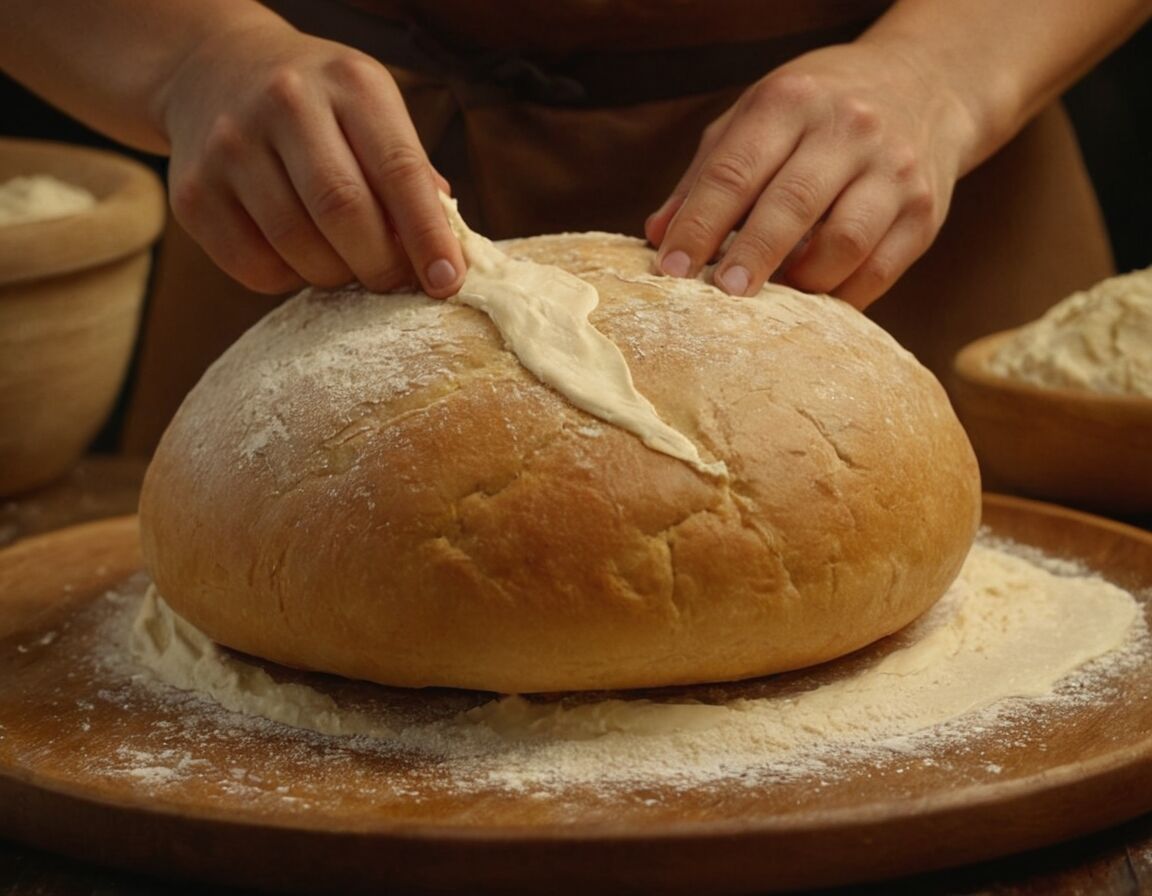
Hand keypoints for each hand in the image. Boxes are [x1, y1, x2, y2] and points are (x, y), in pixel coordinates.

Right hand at [160, 20, 463, 296]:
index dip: (428, 236)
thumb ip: (411, 174)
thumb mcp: (373, 110)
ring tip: (348, 266)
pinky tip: (299, 257)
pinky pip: (254, 266)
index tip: (447, 281)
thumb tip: (447, 252)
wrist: (214, 68)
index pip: (399, 169)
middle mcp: (286, 103)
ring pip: (298, 246)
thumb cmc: (321, 106)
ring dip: (335, 275)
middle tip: (393, 282)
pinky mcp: (194, 192)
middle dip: (380, 264)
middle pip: (344, 211)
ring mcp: (231, 146)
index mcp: (350, 83)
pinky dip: (288, 279)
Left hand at [645, 41, 977, 308]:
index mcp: (792, 103)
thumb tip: (657, 235)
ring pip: (844, 243)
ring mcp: (893, 170)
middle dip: (750, 257)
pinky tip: (814, 305)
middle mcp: (847, 129)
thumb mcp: (757, 119)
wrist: (924, 85)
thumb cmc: (817, 113)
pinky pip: (879, 269)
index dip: (699, 225)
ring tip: (774, 299)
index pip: (735, 171)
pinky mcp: (924, 212)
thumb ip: (706, 175)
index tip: (671, 269)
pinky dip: (842, 297)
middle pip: (790, 206)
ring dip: (802, 282)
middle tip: (721, 295)